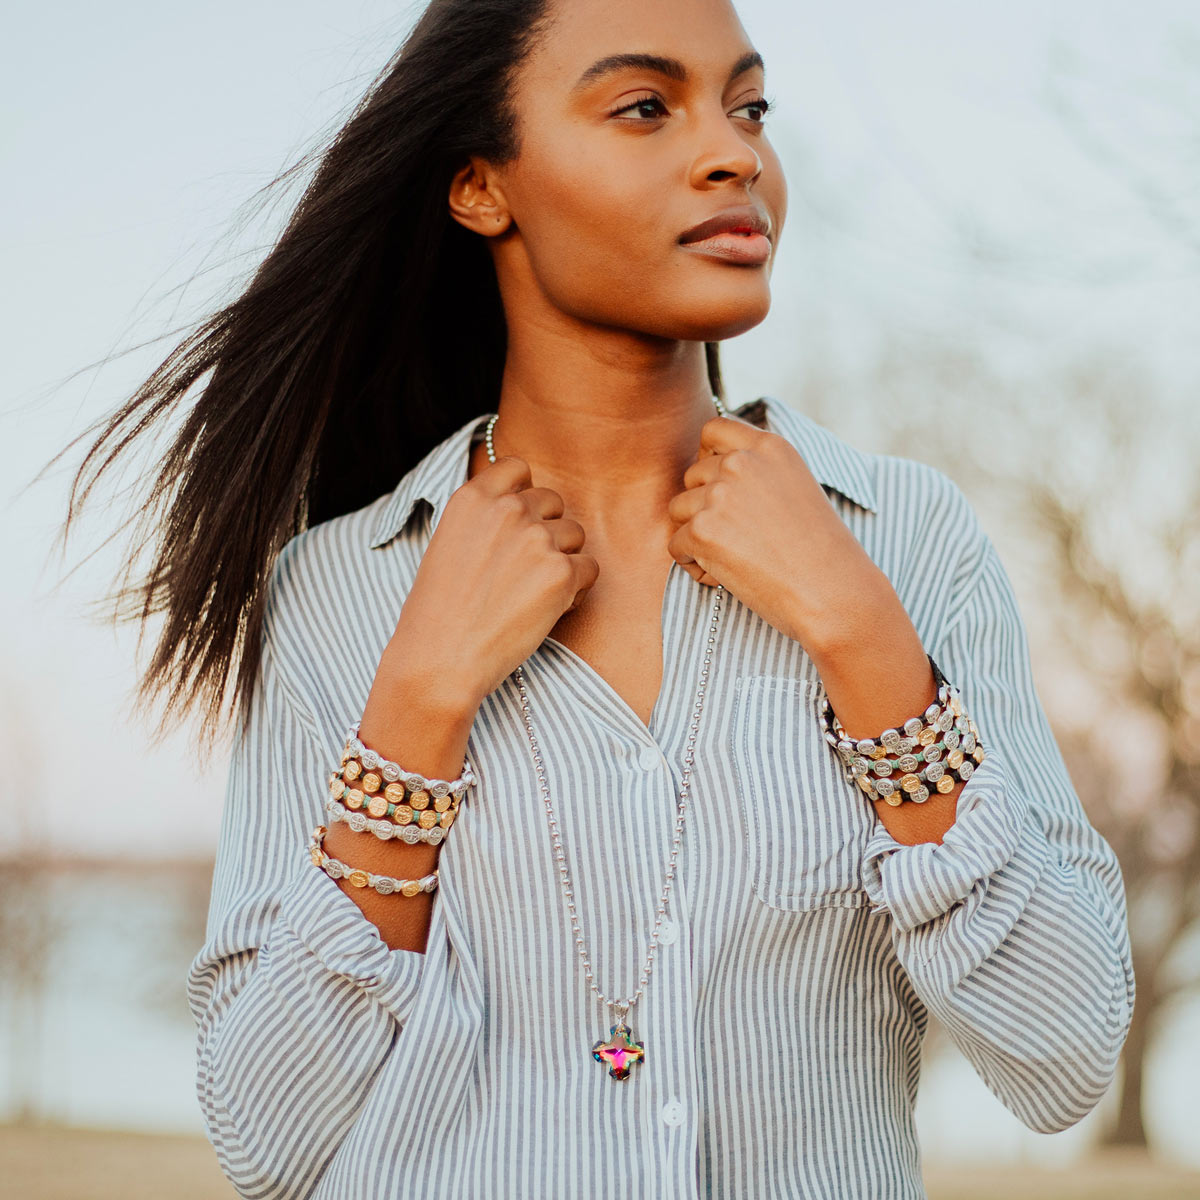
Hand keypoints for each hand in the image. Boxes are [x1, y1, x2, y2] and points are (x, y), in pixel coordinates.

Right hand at [374, 455, 599, 714]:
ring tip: (531, 592)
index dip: (523, 494)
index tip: (516, 521)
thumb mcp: (447, 543)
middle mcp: (508, 509)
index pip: (518, 468)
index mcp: (473, 497)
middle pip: (553, 501)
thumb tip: (520, 508)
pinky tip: (545, 608)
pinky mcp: (562, 573)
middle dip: (546, 530)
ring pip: (575, 535)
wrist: (441, 659)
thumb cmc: (439, 611)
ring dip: (562, 559)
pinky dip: (575, 589)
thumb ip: (484, 518)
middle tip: (522, 569)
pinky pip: (588, 569)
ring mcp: (538, 539)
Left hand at [665, 414, 885, 650]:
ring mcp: (719, 494)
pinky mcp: (703, 530)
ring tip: (734, 559)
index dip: (707, 458)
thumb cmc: (820, 552)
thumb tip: (715, 473)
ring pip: (679, 510)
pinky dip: (694, 565)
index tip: (718, 485)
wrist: (833, 593)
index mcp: (770, 446)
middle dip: (703, 506)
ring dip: (696, 536)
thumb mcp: (796, 488)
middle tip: (737, 538)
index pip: (713, 430)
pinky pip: (676, 546)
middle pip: (692, 475)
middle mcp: (742, 462)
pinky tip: (726, 577)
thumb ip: (758, 472)